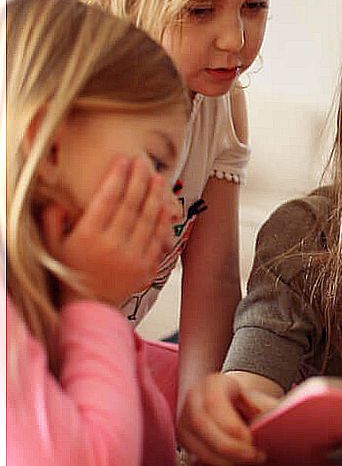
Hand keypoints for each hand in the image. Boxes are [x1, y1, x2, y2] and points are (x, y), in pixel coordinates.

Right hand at [40, 156, 177, 306]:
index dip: (116, 178)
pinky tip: (165, 205)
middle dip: (138, 180)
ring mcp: (131, 256)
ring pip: (147, 219)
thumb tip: (59, 203)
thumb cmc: (71, 272)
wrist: (90, 305)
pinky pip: (157, 238)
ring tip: (158, 178)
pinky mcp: (146, 266)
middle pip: (129, 205)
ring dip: (154, 196)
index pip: (106, 199)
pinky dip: (162, 221)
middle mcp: (111, 245)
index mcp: (88, 237)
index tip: (123, 160)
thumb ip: (52, 222)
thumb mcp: (54, 246)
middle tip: (144, 163)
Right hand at [177, 372, 279, 465]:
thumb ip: (268, 408)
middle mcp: (193, 398)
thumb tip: (280, 420)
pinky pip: (197, 455)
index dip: (230, 424)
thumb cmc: (251, 402)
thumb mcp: (261, 399)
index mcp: (213, 382)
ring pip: (196, 442)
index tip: (251, 440)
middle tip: (255, 456)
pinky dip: (219, 462)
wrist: (234, 402)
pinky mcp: (185, 438)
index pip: (214, 402)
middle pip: (201, 424)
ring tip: (250, 460)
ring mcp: (184, 418)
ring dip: (224, 458)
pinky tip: (237, 462)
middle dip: (229, 445)